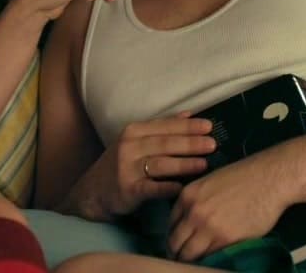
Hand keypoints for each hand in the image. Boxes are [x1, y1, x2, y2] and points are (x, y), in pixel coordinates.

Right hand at [75, 113, 214, 219]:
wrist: (93, 191)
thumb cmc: (122, 163)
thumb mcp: (137, 140)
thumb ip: (162, 128)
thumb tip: (190, 114)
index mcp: (134, 131)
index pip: (165, 126)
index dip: (187, 126)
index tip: (209, 126)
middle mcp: (129, 147)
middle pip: (165, 144)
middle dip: (190, 143)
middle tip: (212, 144)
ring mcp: (127, 168)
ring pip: (160, 164)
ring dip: (183, 164)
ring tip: (204, 163)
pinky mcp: (127, 190)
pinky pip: (150, 188)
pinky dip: (166, 187)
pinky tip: (180, 188)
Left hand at [167, 153, 292, 261]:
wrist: (268, 179)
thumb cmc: (243, 178)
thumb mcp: (208, 183)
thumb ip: (195, 203)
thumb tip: (189, 224)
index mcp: (187, 196)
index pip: (170, 225)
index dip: (174, 237)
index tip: (178, 245)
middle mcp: (193, 212)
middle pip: (175, 242)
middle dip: (177, 253)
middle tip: (183, 259)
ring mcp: (209, 227)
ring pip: (189, 254)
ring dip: (190, 261)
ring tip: (196, 263)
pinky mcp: (226, 239)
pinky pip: (210, 257)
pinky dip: (208, 261)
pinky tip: (212, 261)